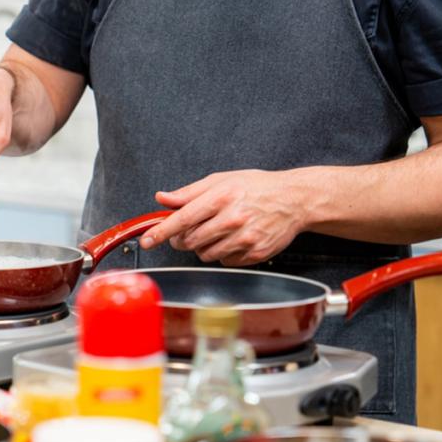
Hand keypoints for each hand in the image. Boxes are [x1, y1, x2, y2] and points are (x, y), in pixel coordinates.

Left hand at [141, 169, 315, 265]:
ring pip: (205, 254)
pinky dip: (222, 253)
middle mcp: (233, 218)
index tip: (147, 241)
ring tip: (215, 232)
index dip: (161, 231)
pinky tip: (232, 239)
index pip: (183, 219)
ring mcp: (245, 238)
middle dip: (182, 239)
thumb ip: (189, 192)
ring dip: (202, 247)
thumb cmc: (256, 187)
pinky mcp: (255, 253)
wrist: (294, 199)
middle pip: (191, 240)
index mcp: (222, 197)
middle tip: (186, 232)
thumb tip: (162, 198)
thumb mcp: (221, 180)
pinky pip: (225, 261)